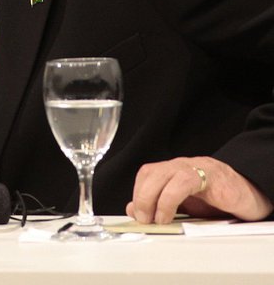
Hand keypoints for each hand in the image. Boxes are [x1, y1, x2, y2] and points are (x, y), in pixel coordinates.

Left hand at [126, 156, 273, 223]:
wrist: (251, 194)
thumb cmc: (219, 200)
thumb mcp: (186, 205)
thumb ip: (159, 205)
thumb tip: (134, 209)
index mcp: (172, 172)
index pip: (146, 174)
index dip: (137, 193)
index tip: (136, 214)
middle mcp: (181, 166)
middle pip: (150, 173)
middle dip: (141, 197)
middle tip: (143, 219)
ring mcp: (195, 168)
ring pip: (164, 174)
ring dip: (153, 198)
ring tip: (157, 219)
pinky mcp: (211, 175)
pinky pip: (185, 180)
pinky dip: (171, 197)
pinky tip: (171, 213)